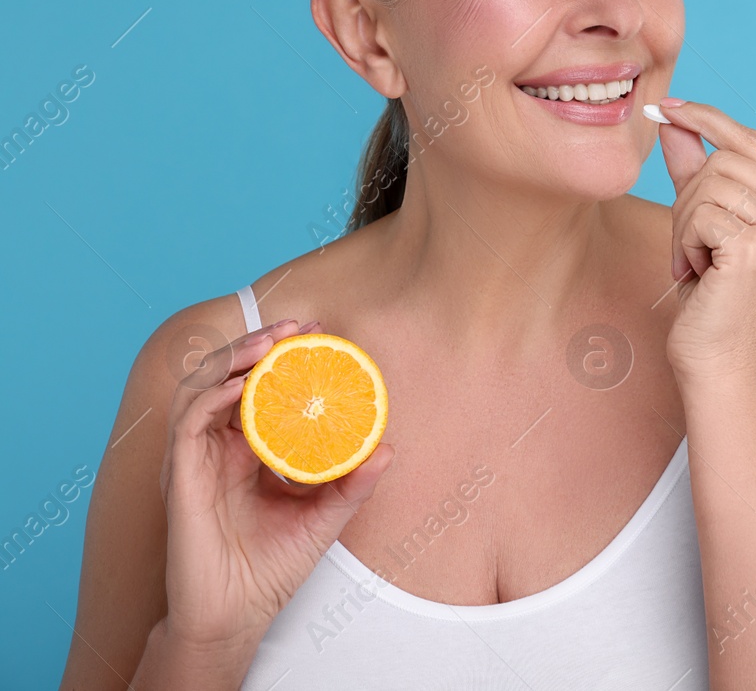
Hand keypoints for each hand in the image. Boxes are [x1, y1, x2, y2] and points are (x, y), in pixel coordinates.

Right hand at [158, 319, 393, 652]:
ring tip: (270, 342)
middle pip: (231, 376)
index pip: (263, 388)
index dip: (286, 358)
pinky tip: (241, 385)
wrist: (236, 614)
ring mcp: (197, 457)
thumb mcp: (326, 518)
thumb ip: (353, 484)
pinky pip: (189, 422)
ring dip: (234, 358)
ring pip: (205, 387)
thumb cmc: (274, 566)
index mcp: (250, 450)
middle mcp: (220, 446)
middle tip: (298, 328)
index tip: (320, 335)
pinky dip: (213, 395)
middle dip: (261, 345)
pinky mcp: (179, 474)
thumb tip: (388, 449)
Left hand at [654, 98, 755, 379]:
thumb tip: (673, 118)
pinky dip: (684, 243)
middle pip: (723, 160)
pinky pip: (699, 214)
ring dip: (685, 224)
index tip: (666, 106)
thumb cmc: (713, 291)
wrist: (718, 356)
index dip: (706, 120)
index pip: (750, 140)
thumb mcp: (704, 218)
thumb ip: (693, 167)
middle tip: (690, 244)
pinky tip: (698, 274)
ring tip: (697, 262)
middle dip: (689, 197)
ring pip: (708, 184)